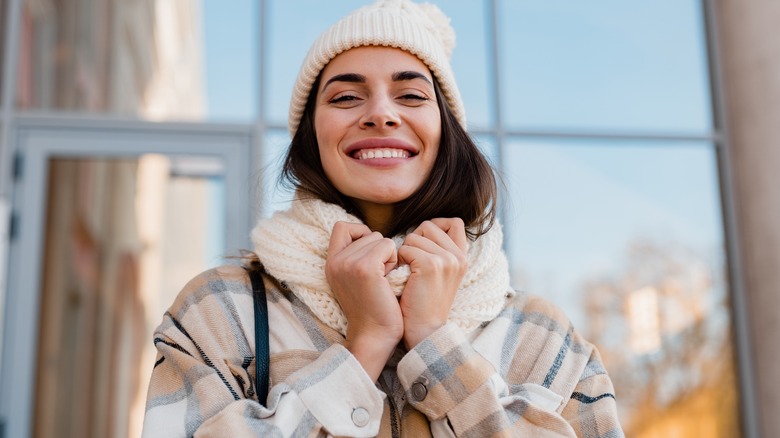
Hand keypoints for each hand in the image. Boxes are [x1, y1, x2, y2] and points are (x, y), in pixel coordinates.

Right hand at [325, 221, 402, 379]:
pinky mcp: (365, 268)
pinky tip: (389, 280)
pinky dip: (394, 260)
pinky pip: (388, 245)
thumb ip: (356, 257)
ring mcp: (349, 263)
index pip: (342, 227)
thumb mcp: (355, 279)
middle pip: (367, 233)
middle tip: (379, 276)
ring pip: (380, 238)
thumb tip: (372, 235)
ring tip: (383, 280)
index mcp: (331, 263)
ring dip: (388, 256)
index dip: (360, 233)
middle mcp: (336, 261)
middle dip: (379, 250)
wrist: (374, 336)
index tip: (371, 253)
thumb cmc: (373, 309)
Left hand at [398, 218, 467, 348]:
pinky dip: (398, 261)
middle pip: (429, 225)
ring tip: (407, 274)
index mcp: (462, 257)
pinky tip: (403, 278)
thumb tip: (422, 229)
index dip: (435, 226)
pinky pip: (405, 248)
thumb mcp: (438, 275)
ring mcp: (446, 260)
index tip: (423, 243)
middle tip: (411, 264)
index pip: (454, 222)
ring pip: (414, 236)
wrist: (423, 332)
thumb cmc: (422, 303)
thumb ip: (437, 251)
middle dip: (414, 240)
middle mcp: (458, 256)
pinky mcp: (431, 265)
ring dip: (404, 252)